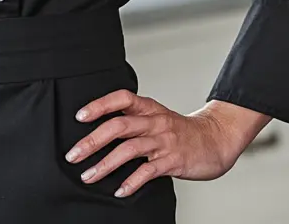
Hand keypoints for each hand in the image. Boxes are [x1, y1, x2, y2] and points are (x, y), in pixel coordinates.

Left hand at [64, 93, 271, 196]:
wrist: (214, 140)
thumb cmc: (180, 131)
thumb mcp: (157, 116)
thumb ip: (133, 119)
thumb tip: (101, 126)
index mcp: (149, 107)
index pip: (121, 98)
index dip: (99, 105)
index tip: (79, 116)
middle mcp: (155, 121)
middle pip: (119, 126)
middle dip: (92, 140)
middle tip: (73, 155)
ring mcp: (164, 141)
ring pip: (129, 149)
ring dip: (105, 164)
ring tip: (88, 175)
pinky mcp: (173, 161)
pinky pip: (148, 171)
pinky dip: (131, 182)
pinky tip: (119, 191)